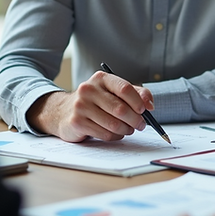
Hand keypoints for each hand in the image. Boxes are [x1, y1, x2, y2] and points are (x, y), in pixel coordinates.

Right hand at [25, 71, 152, 141]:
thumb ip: (135, 94)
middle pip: (120, 108)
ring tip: (128, 129)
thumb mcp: (113, 92)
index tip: (145, 110)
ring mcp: (81, 106)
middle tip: (141, 125)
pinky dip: (115, 136)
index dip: (138, 101)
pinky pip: (104, 134)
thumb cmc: (96, 102)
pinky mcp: (77, 122)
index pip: (124, 88)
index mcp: (101, 79)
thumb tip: (150, 105)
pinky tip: (115, 133)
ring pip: (114, 124)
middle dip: (135, 120)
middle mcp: (88, 89)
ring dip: (126, 130)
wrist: (64, 111)